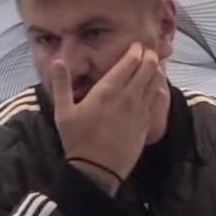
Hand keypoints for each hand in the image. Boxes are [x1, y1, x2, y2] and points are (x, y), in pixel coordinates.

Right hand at [52, 42, 164, 195]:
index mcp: (108, 90)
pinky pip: (156, 100)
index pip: (130, 62)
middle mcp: (128, 97)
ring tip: (154, 64)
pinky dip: (158, 89)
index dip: (136, 50)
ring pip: (155, 82)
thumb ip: (61, 84)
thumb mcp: (63, 112)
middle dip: (149, 56)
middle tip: (147, 51)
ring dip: (155, 70)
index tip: (136, 44)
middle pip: (147, 68)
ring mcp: (140, 110)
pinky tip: (156, 87)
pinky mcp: (146, 124)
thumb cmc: (77, 140)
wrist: (96, 170)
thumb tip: (58, 61)